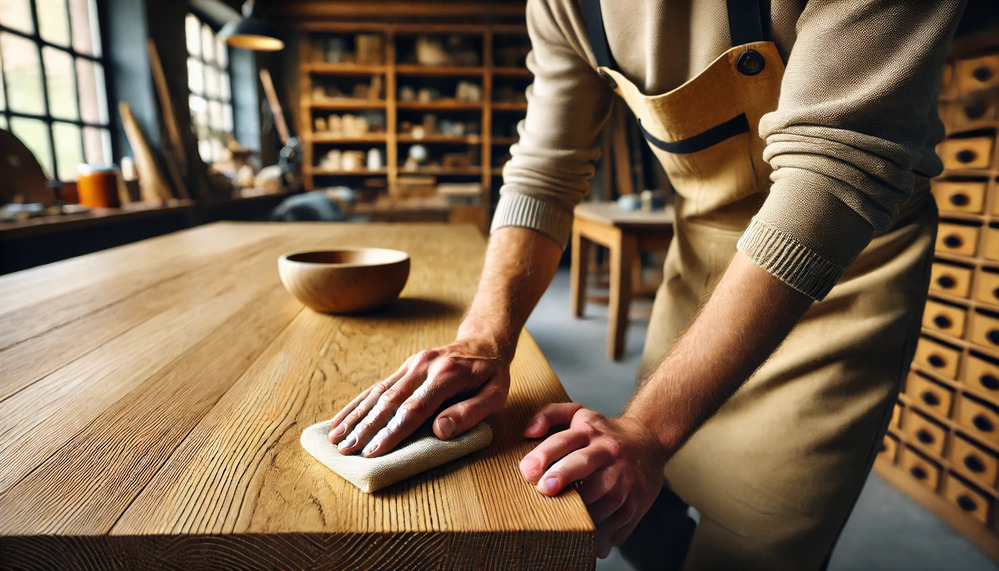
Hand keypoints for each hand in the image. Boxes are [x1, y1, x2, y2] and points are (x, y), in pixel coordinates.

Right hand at [328, 339, 510, 456]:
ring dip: (355, 416)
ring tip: (336, 438)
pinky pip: (377, 386)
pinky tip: (342, 419)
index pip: (415, 408)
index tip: (374, 451)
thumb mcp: (494, 394)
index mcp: (446, 375)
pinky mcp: (404, 367)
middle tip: (346, 450)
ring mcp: (411, 365)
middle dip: (366, 428)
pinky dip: (358, 404)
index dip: (393, 431)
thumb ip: (470, 413)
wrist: (483, 342)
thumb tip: (440, 430)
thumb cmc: (491, 375)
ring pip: (378, 392)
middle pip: (390, 400)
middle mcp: (423, 367)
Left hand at [519, 403, 668, 557]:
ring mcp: (625, 478)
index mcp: (590, 431)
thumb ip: (549, 414)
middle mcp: (608, 452)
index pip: (565, 440)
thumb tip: (528, 431)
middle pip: (584, 463)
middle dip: (564, 476)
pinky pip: (617, 522)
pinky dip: (600, 535)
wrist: (649, 442)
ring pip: (602, 498)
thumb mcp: (578, 415)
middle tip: (545, 490)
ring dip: (580, 512)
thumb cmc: (603, 434)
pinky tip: (584, 539)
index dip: (545, 454)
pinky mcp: (636, 501)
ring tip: (560, 523)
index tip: (528, 470)